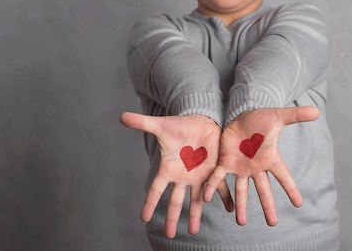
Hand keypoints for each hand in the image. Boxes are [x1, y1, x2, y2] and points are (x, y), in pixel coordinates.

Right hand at [120, 112, 233, 237]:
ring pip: (196, 198)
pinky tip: (230, 209)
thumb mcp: (161, 125)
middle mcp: (182, 176)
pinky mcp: (213, 171)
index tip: (143, 218)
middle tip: (169, 235)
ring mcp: (198, 176)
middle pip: (175, 200)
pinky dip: (225, 197)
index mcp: (168, 169)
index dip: (149, 203)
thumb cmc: (179, 126)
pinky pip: (220, 187)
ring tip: (193, 230)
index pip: (156, 189)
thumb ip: (143, 123)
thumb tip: (121, 115)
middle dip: (172, 217)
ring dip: (195, 214)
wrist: (200, 122)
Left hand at [203, 106, 318, 225]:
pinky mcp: (225, 162)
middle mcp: (256, 167)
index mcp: (269, 158)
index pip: (283, 176)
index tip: (299, 204)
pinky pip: (218, 177)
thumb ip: (297, 115)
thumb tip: (317, 110)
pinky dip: (213, 187)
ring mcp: (240, 167)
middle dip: (268, 206)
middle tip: (273, 223)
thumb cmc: (261, 117)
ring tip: (241, 222)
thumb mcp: (279, 116)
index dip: (291, 189)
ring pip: (241, 190)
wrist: (241, 114)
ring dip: (240, 206)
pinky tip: (207, 199)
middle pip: (263, 190)